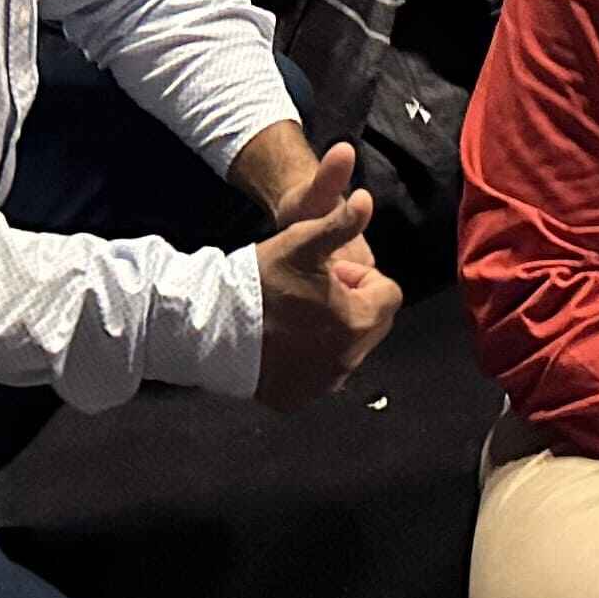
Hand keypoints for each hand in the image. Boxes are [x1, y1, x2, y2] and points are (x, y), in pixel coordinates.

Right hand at [253, 142, 400, 409]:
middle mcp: (347, 361)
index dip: (361, 276)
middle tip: (313, 290)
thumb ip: (343, 222)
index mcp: (358, 323)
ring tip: (296, 311)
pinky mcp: (296, 398)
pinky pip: (319, 374)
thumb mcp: (304, 242)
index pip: (387, 294)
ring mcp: (321, 384)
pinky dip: (310, 357)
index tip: (330, 271)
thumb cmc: (262, 281)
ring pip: (346, 349)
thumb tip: (367, 199)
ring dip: (333, 329)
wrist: (211, 326)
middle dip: (351, 303)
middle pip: (371, 324)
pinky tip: (284, 339)